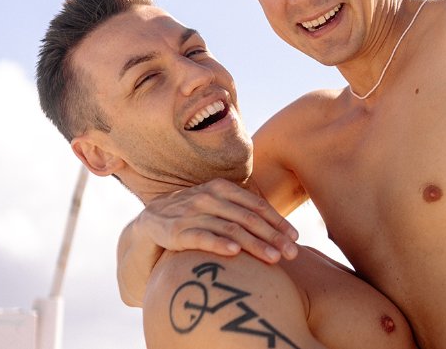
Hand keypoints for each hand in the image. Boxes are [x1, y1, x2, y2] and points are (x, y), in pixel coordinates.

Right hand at [137, 178, 299, 263]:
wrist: (150, 222)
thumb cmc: (194, 216)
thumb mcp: (216, 205)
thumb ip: (241, 211)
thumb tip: (279, 228)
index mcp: (221, 188)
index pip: (256, 205)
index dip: (277, 221)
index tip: (295, 237)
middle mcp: (208, 197)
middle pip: (248, 217)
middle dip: (273, 236)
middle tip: (292, 253)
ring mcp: (192, 213)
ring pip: (230, 228)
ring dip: (255, 244)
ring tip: (274, 258)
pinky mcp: (176, 231)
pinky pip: (202, 237)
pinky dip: (220, 244)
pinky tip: (236, 252)